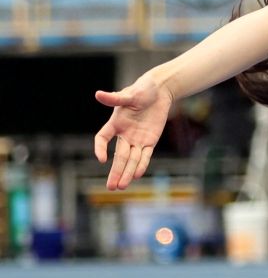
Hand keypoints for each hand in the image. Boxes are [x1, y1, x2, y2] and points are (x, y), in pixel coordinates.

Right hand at [94, 74, 174, 190]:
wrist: (159, 91)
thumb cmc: (142, 90)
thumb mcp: (129, 94)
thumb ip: (115, 98)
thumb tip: (98, 94)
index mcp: (115, 123)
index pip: (102, 138)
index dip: (100, 148)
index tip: (101, 159)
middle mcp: (124, 134)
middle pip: (118, 156)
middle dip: (115, 171)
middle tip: (110, 187)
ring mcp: (137, 139)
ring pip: (131, 159)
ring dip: (127, 173)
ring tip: (121, 187)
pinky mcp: (150, 140)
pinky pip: (145, 155)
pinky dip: (142, 164)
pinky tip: (138, 175)